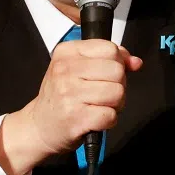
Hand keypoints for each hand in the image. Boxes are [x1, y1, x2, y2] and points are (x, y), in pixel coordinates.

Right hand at [0, 39, 142, 174]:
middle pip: (117, 71)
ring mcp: (69, 94)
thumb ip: (110, 60)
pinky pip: (110, 115)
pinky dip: (108, 120)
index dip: (117, 63)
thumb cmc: (62, 96)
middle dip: (118, 85)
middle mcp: (65, 70)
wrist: (39, 126)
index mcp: (67, 53)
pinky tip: (95, 119)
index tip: (107, 74)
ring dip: (115, 104)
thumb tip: (135, 62)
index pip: (110, 48)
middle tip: (103, 94)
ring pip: (117, 93)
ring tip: (99, 106)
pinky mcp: (76, 118)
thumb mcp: (78, 69)